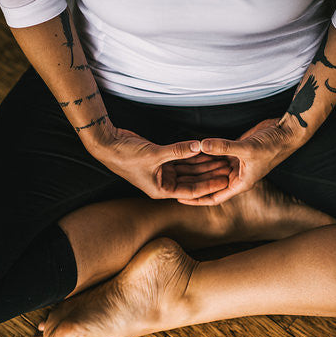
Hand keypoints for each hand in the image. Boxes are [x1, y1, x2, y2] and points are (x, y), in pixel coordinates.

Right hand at [91, 125, 229, 199]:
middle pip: (193, 180)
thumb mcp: (154, 154)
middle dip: (210, 174)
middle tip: (228, 168)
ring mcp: (162, 172)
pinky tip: (206, 150)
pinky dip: (192, 155)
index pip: (191, 191)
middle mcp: (163, 183)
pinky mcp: (160, 160)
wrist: (107, 145)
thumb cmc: (125, 155)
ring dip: (203, 164)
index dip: (209, 185)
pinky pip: (180, 159)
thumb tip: (199, 146)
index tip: (225, 180)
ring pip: (188, 169)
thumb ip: (178, 150)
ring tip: (222, 158)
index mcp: (161, 190)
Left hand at [176, 116, 302, 205]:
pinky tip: (191, 150)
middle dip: (193, 182)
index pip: (214, 197)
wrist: (286, 133)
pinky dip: (206, 153)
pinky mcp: (236, 151)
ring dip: (198, 167)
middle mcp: (237, 175)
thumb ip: (224, 147)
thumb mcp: (247, 148)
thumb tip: (201, 145)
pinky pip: (217, 154)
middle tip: (172, 180)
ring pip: (212, 168)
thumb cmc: (272, 145)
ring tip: (177, 166)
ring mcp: (236, 163)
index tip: (179, 198)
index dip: (197, 199)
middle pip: (210, 183)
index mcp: (240, 183)